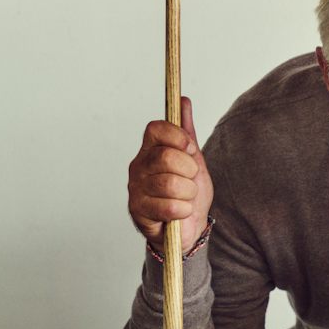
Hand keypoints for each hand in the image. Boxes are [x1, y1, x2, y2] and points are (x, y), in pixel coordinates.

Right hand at [127, 97, 212, 252]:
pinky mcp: (138, 211)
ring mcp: (136, 188)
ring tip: (186, 197)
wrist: (188, 227)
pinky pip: (170, 206)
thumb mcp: (193, 160)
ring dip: (188, 193)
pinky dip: (183, 210)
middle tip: (190, 180)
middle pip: (166, 157)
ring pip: (170, 183)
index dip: (177, 136)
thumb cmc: (188, 193)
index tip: (190, 148)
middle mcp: (138, 166)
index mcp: (150, 150)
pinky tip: (180, 212)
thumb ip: (185, 132)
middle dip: (189, 170)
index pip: (155, 129)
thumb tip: (183, 101)